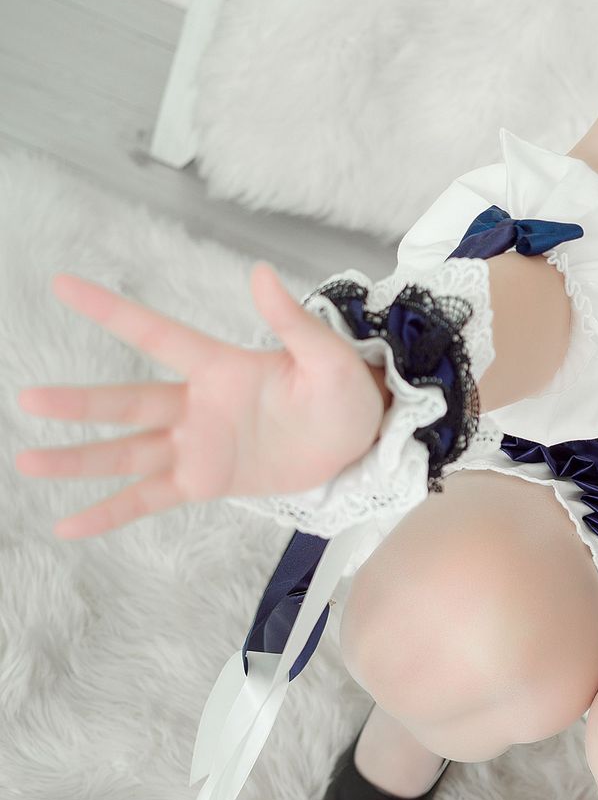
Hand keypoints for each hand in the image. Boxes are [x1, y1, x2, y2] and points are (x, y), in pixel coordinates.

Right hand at [14, 264, 389, 538]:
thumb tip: (260, 273)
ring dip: (79, 460)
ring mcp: (196, 444)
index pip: (157, 334)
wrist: (362, 443)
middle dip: (79, 404)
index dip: (111, 311)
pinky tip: (69, 526)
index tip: (62, 285)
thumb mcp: (328, 357)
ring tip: (27, 463)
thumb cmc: (346, 392)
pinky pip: (149, 498)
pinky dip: (110, 512)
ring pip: (127, 453)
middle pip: (128, 402)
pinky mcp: (205, 481)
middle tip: (27, 400)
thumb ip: (292, 321)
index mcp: (221, 367)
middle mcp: (197, 405)